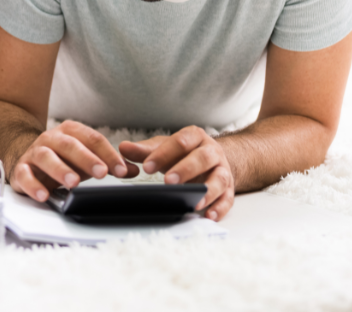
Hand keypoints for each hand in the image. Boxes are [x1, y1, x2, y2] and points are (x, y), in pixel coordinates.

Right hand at [10, 120, 134, 201]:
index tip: (121, 170)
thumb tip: (132, 170)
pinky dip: (33, 185)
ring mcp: (34, 152)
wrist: (28, 159)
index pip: (92, 139)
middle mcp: (51, 138)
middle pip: (70, 145)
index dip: (108, 154)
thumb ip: (109, 164)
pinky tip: (44, 195)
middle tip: (102, 173)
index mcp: (70, 131)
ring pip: (46, 157)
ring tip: (73, 183)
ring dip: (60, 169)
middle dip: (87, 159)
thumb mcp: (87, 160)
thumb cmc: (62, 159)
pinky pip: (25, 175)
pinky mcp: (20, 169)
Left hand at [119, 126, 234, 220]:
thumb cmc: (183, 153)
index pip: (180, 142)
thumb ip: (145, 150)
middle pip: (202, 158)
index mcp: (195, 137)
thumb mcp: (164, 148)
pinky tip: (209, 216)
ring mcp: (222, 170)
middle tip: (168, 181)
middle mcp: (212, 151)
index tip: (146, 166)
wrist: (212, 158)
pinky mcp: (229, 188)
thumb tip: (123, 148)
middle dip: (186, 169)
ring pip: (219, 178)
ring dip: (208, 191)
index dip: (163, 154)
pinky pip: (228, 198)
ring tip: (194, 202)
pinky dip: (220, 207)